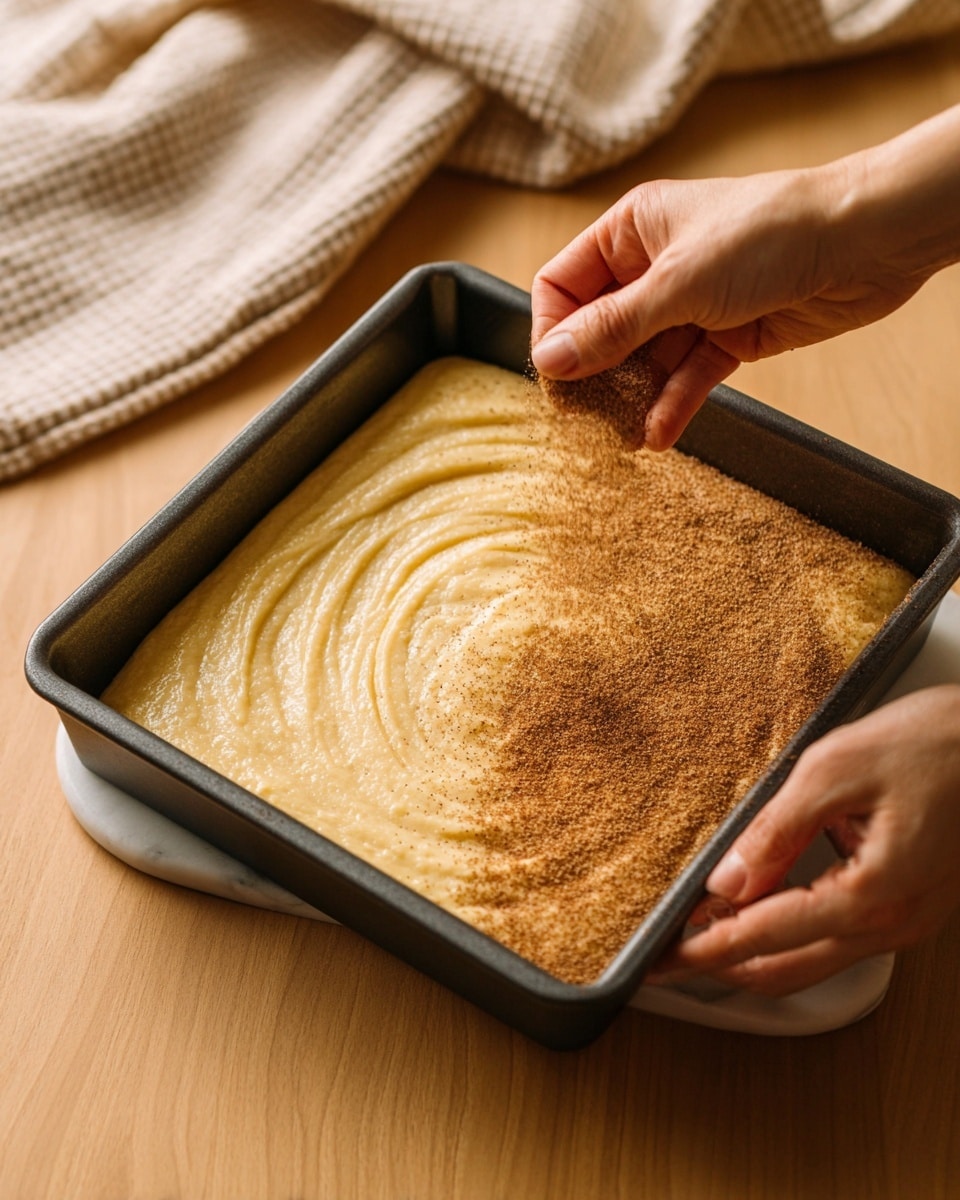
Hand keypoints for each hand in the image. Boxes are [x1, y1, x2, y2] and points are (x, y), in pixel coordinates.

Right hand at [530, 115, 959, 449]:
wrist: (865, 243)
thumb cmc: (770, 235)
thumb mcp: (677, 284)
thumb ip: (612, 327)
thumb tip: (550, 360)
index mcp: (632, 231)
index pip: (564, 285)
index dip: (553, 331)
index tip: (554, 377)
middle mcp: (655, 267)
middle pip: (601, 329)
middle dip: (592, 374)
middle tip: (583, 419)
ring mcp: (691, 305)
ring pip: (644, 361)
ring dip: (633, 399)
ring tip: (620, 438)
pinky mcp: (727, 337)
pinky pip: (686, 377)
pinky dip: (673, 405)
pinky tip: (657, 436)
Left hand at [648, 686, 959, 995]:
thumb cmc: (938, 742)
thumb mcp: (836, 767)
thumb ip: (776, 829)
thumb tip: (726, 880)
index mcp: (872, 894)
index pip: (763, 937)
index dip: (703, 950)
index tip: (660, 959)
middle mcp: (893, 924)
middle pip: (784, 969)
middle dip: (720, 965)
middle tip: (667, 953)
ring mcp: (906, 923)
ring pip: (811, 963)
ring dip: (754, 954)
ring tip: (701, 932)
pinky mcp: (911, 908)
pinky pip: (838, 941)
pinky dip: (789, 936)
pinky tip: (760, 910)